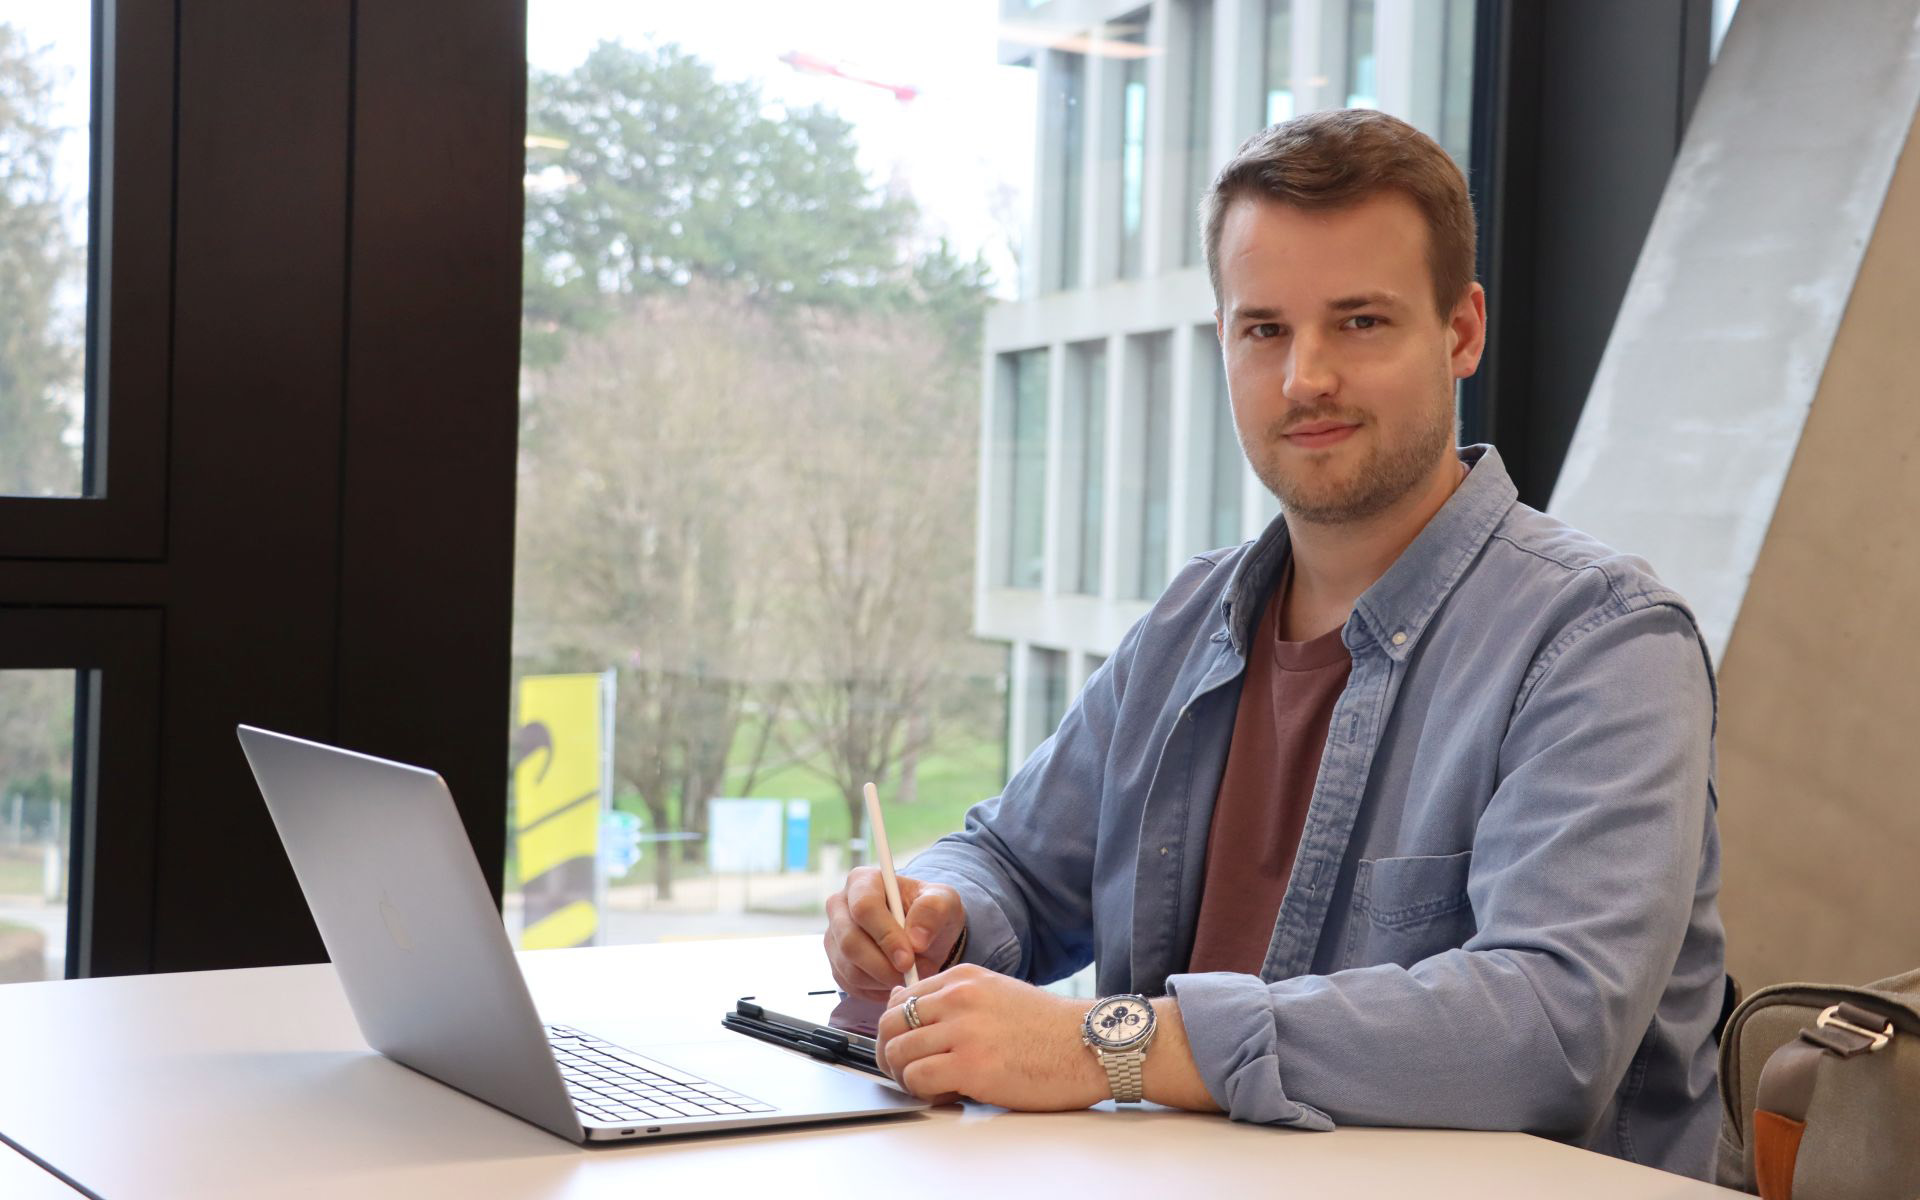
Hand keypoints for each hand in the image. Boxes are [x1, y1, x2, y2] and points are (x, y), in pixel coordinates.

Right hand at [824, 867, 964, 1002]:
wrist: (923, 934)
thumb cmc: (930, 912)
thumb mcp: (943, 901)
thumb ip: (933, 911)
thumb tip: (916, 940)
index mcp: (862, 881)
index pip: (864, 908)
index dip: (885, 936)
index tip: (908, 959)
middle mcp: (840, 907)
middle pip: (850, 942)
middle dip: (884, 965)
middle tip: (912, 974)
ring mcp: (834, 937)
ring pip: (850, 968)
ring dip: (884, 979)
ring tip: (912, 975)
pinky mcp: (836, 964)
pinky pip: (851, 985)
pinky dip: (877, 990)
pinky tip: (896, 981)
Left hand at [873, 965, 1107, 1111]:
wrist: (1091, 1045)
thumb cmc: (1050, 1028)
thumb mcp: (996, 994)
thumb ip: (952, 998)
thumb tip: (902, 1002)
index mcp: (964, 978)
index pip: (900, 999)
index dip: (898, 1030)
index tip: (910, 1048)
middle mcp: (958, 998)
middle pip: (889, 1024)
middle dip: (891, 1053)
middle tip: (909, 1072)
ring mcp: (964, 1030)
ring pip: (898, 1052)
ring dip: (906, 1076)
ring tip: (933, 1085)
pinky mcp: (971, 1066)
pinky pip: (917, 1078)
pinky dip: (923, 1092)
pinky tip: (948, 1094)